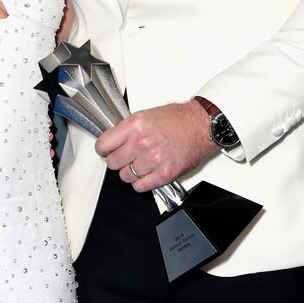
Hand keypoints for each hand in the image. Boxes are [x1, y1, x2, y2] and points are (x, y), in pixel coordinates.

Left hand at [94, 100, 215, 191]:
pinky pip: (140, 186)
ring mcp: (153, 159)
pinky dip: (141, 182)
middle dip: (117, 160)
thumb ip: (127, 129)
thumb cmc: (177, 119)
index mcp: (135, 126)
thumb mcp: (145, 115)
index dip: (103, 149)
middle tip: (124, 157)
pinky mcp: (164, 174)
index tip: (105, 150)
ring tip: (139, 163)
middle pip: (113, 162)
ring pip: (126, 176)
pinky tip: (146, 173)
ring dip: (130, 172)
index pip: (104, 144)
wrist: (200, 126)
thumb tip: (113, 140)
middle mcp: (142, 143)